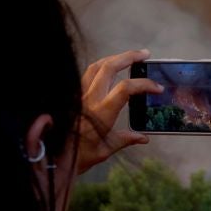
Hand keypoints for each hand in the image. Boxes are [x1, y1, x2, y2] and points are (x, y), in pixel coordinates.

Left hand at [77, 49, 162, 173]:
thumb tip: (143, 137)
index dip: (143, 84)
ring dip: (115, 58)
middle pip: (109, 68)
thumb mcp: (105, 151)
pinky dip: (102, 66)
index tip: (157, 88)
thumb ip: (125, 140)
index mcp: (101, 113)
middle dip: (129, 57)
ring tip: (129, 57)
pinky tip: (110, 68)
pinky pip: (88, 74)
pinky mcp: (75, 96)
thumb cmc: (79, 156)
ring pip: (96, 66)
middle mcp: (89, 99)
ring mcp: (80, 95)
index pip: (125, 89)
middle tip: (145, 54)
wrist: (53, 157)